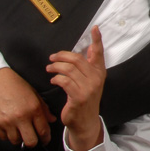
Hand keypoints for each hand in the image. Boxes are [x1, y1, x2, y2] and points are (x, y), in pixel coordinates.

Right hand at [0, 67, 55, 146]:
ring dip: (19, 138)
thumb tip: (51, 120)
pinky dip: (7, 136)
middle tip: (33, 139)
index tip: (45, 140)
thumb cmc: (14, 84)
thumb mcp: (33, 93)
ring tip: (20, 132)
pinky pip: (3, 137)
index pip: (43, 131)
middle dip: (34, 142)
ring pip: (16, 141)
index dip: (46, 138)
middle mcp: (21, 117)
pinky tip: (10, 129)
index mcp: (34, 109)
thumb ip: (43, 108)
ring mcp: (7, 121)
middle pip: (31, 141)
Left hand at [47, 25, 106, 150]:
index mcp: (100, 73)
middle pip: (77, 59)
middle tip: (52, 57)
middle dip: (62, 56)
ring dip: (56, 67)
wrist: (85, 122)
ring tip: (49, 69)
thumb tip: (85, 50)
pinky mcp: (79, 96)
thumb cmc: (85, 100)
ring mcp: (88, 88)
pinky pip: (64, 81)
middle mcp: (96, 78)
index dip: (97, 40)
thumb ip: (88, 67)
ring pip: (69, 69)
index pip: (99, 53)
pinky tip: (53, 80)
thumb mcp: (90, 82)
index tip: (95, 28)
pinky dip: (56, 79)